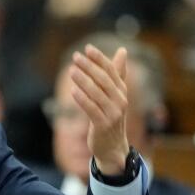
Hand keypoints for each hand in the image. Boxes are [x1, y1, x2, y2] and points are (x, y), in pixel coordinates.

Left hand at [70, 45, 129, 174]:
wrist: (113, 147)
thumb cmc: (111, 117)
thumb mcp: (115, 95)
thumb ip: (117, 73)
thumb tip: (123, 50)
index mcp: (122, 91)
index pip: (111, 71)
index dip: (100, 59)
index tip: (87, 48)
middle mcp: (120, 100)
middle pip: (103, 79)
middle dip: (89, 67)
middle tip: (75, 57)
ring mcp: (113, 113)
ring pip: (96, 93)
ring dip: (83, 80)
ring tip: (71, 71)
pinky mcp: (103, 125)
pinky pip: (91, 109)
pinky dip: (82, 99)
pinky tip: (73, 91)